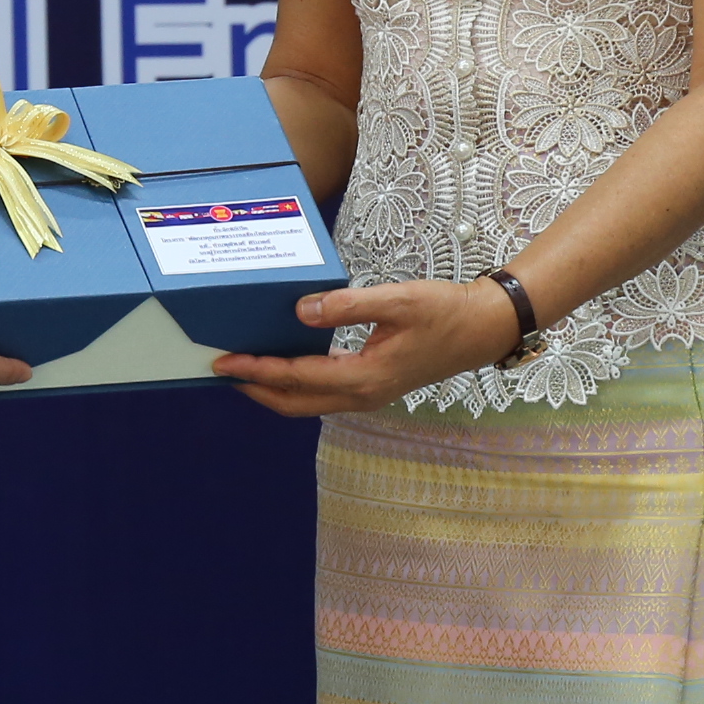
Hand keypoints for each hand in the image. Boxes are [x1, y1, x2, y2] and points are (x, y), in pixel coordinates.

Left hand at [209, 278, 520, 418]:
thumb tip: (302, 312)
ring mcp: (368, 395)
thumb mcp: (397, 300)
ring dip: (274, 390)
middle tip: (221, 371)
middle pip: (295, 403)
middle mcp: (362, 395)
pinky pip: (323, 393)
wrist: (482, 329)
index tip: (226, 361)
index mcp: (364, 378)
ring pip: (309, 402)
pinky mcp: (373, 387)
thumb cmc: (444, 312)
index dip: (258, 370)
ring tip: (244, 370)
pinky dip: (297, 384)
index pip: (297, 378)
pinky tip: (286, 363)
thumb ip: (347, 306)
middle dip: (256, 389)